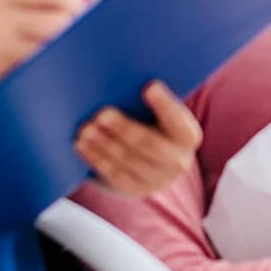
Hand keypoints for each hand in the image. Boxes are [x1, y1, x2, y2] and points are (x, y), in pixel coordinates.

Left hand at [75, 82, 200, 196]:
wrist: (154, 162)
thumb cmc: (153, 123)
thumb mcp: (160, 113)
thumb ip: (151, 101)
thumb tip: (124, 80)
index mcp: (188, 135)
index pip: (177, 120)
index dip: (165, 105)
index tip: (150, 86)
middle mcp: (178, 161)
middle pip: (149, 144)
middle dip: (124, 128)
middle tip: (102, 114)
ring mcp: (158, 180)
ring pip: (128, 161)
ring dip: (104, 144)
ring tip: (86, 129)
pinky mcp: (136, 190)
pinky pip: (114, 174)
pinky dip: (96, 158)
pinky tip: (82, 145)